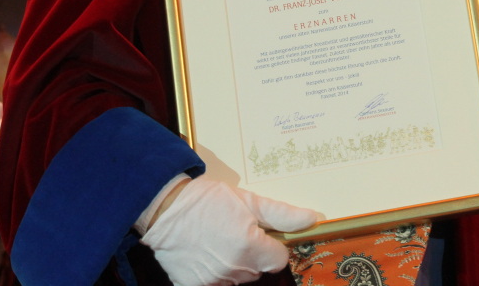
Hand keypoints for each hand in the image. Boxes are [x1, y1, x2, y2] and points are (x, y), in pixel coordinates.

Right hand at [141, 176, 317, 285]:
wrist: (165, 208)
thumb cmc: (208, 200)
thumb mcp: (249, 200)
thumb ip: (282, 214)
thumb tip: (312, 218)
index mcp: (250, 247)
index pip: (278, 260)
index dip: (272, 246)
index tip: (261, 234)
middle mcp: (234, 268)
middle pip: (258, 270)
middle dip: (254, 254)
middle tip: (236, 232)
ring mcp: (213, 281)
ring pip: (238, 278)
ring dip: (235, 264)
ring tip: (219, 240)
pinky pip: (216, 285)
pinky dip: (215, 273)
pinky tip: (206, 254)